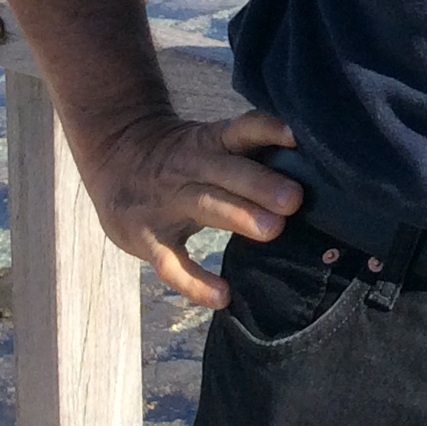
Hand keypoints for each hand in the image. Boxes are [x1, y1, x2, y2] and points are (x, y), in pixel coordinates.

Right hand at [76, 109, 304, 307]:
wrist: (114, 155)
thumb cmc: (182, 154)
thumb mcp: (209, 142)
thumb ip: (250, 154)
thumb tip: (312, 169)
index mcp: (210, 142)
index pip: (241, 129)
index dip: (267, 130)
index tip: (296, 136)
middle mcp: (190, 167)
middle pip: (228, 171)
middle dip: (261, 184)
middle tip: (295, 199)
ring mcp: (166, 202)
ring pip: (204, 206)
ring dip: (239, 216)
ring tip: (274, 230)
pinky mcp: (147, 237)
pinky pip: (171, 263)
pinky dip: (194, 282)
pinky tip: (223, 296)